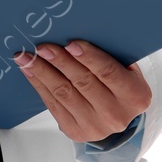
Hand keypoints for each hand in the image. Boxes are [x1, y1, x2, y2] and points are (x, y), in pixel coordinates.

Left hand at [13, 40, 150, 143]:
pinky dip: (40, 85)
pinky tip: (30, 71)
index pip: (108, 72)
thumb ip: (110, 54)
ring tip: (27, 57)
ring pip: (64, 94)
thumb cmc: (121, 83)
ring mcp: (95, 126)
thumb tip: (78, 30)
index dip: (88, 57)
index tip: (70, 43)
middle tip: (42, 47)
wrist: (118, 116)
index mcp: (135, 96)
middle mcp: (116, 114)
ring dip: (42, 72)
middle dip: (60, 62)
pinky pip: (53, 105)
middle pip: (82, 82)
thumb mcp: (127, 68)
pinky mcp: (76, 132)